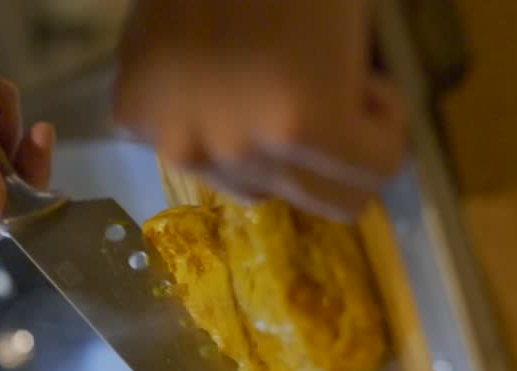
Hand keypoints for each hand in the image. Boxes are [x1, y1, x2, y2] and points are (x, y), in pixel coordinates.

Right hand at [114, 0, 405, 219]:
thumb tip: (357, 139)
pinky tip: (206, 67)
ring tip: (259, 76)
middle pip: (311, 198)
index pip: (373, 179)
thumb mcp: (356, 27)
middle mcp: (236, 152)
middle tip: (319, 89)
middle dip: (330, 153)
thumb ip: (362, 101)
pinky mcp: (132, 119)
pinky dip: (204, 119)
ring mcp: (177, 140)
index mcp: (302, 124)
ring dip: (266, 147)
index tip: (369, 84)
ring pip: (248, 183)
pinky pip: (188, 148)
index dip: (384, 125)